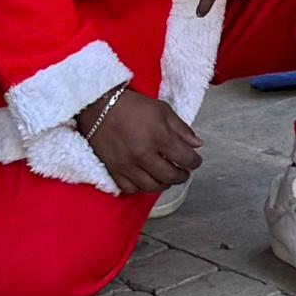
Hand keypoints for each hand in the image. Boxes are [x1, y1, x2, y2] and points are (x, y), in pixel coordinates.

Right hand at [80, 83, 201, 195]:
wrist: (99, 107)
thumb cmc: (132, 106)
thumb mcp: (162, 110)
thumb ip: (182, 129)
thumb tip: (197, 145)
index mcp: (159, 136)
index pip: (185, 158)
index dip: (195, 162)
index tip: (195, 161)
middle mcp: (143, 154)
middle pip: (170, 176)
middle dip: (182, 176)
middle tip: (184, 172)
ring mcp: (127, 165)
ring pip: (152, 187)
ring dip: (164, 184)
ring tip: (167, 177)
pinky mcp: (113, 170)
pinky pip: (131, 189)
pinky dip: (142, 187)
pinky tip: (147, 180)